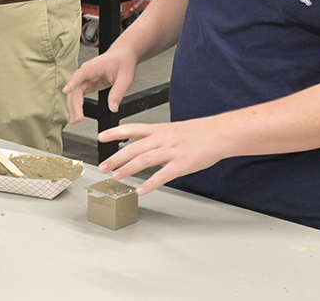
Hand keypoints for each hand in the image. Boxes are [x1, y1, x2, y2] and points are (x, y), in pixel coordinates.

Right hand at [62, 46, 138, 123]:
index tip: (66, 90)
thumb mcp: (125, 78)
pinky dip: (77, 105)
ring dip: (74, 106)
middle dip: (74, 104)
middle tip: (77, 119)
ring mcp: (85, 77)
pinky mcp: (87, 83)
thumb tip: (113, 108)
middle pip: (75, 88)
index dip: (73, 81)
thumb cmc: (123, 62)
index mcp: (95, 67)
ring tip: (76, 120)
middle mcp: (87, 71)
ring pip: (75, 93)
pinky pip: (78, 95)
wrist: (123, 55)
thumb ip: (118, 93)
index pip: (81, 74)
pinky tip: (77, 114)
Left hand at [96, 119, 225, 195]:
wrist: (219, 134)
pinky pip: (162, 175)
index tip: (101, 137)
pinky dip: (150, 183)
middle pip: (133, 148)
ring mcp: (171, 151)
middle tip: (103, 166)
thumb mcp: (173, 130)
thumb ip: (158, 139)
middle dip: (116, 157)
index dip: (115, 132)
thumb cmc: (199, 133)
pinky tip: (141, 190)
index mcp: (159, 129)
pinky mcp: (181, 164)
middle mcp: (162, 139)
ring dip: (127, 169)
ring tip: (116, 177)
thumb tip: (146, 148)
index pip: (132, 128)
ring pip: (144, 160)